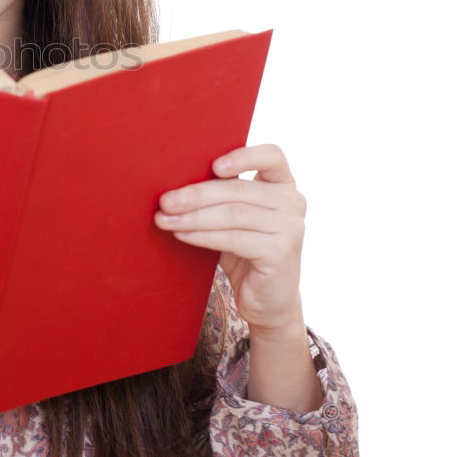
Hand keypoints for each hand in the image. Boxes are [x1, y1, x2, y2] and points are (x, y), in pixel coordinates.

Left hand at [154, 143, 306, 333]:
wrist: (267, 300)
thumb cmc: (244, 251)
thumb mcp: (235, 217)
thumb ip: (220, 196)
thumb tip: (172, 185)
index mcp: (283, 184)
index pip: (273, 156)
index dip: (243, 156)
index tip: (214, 166)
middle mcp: (292, 202)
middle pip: (238, 190)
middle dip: (196, 195)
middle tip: (165, 202)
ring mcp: (291, 227)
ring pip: (233, 214)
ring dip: (193, 217)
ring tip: (165, 220)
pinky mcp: (281, 252)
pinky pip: (234, 238)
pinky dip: (203, 236)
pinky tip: (182, 235)